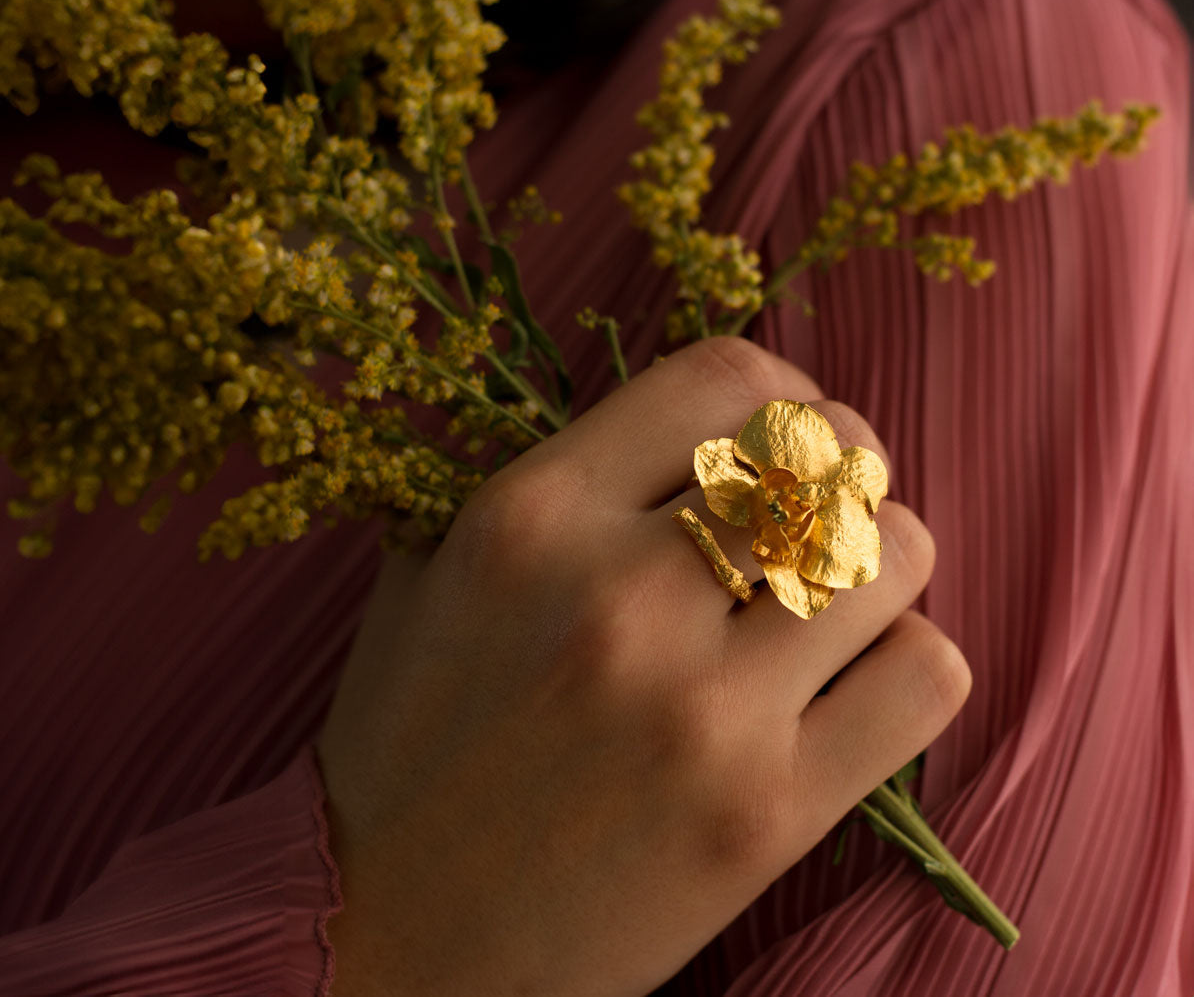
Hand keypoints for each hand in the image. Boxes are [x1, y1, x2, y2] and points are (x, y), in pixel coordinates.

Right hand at [314, 336, 970, 995]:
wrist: (388, 935)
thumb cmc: (408, 742)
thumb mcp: (432, 570)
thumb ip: (539, 477)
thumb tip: (671, 423)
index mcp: (530, 519)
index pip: (724, 378)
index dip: (776, 388)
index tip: (774, 429)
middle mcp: (620, 596)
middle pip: (826, 454)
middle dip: (843, 462)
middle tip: (817, 503)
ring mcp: (702, 710)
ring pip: (894, 552)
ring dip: (884, 554)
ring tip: (837, 587)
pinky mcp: (767, 815)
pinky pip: (925, 676)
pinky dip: (908, 659)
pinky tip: (852, 676)